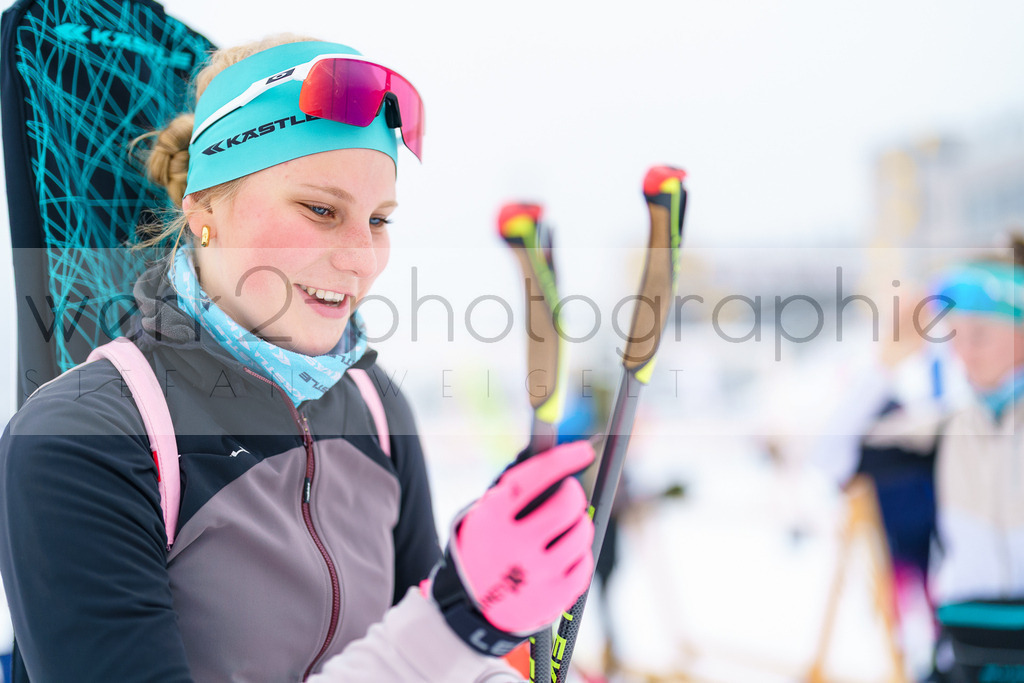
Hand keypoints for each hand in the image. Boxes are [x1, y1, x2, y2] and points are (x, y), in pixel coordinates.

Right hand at [429, 440, 594, 655]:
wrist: (467, 608)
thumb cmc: (484, 548)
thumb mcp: (484, 516)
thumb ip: (513, 489)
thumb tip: (552, 454)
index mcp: (492, 518)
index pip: (535, 477)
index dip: (563, 460)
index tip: (583, 451)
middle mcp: (513, 545)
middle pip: (567, 505)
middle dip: (574, 494)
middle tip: (570, 493)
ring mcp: (533, 575)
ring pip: (581, 534)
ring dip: (579, 524)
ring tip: (565, 528)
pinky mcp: (549, 599)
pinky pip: (584, 566)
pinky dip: (579, 556)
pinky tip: (565, 556)